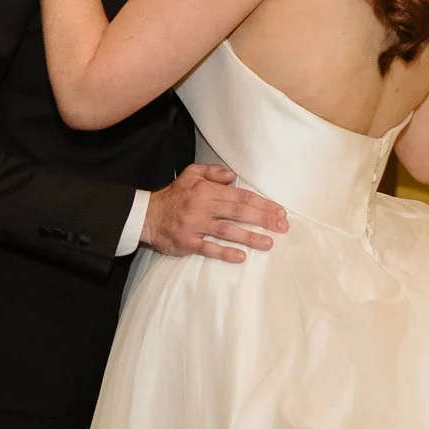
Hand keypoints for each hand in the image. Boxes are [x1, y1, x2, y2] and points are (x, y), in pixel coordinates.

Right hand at [140, 163, 289, 262]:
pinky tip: (241, 257)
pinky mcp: (187, 242)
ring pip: (227, 231)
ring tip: (268, 243)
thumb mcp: (190, 174)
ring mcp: (195, 225)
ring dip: (249, 237)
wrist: (147, 215)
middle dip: (262, 219)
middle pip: (238, 212)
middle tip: (281, 227)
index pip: (240, 196)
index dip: (261, 203)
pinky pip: (208, 248)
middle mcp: (203, 207)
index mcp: (207, 190)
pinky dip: (225, 253)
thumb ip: (212, 172)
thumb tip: (233, 177)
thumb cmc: (173, 196)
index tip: (279, 211)